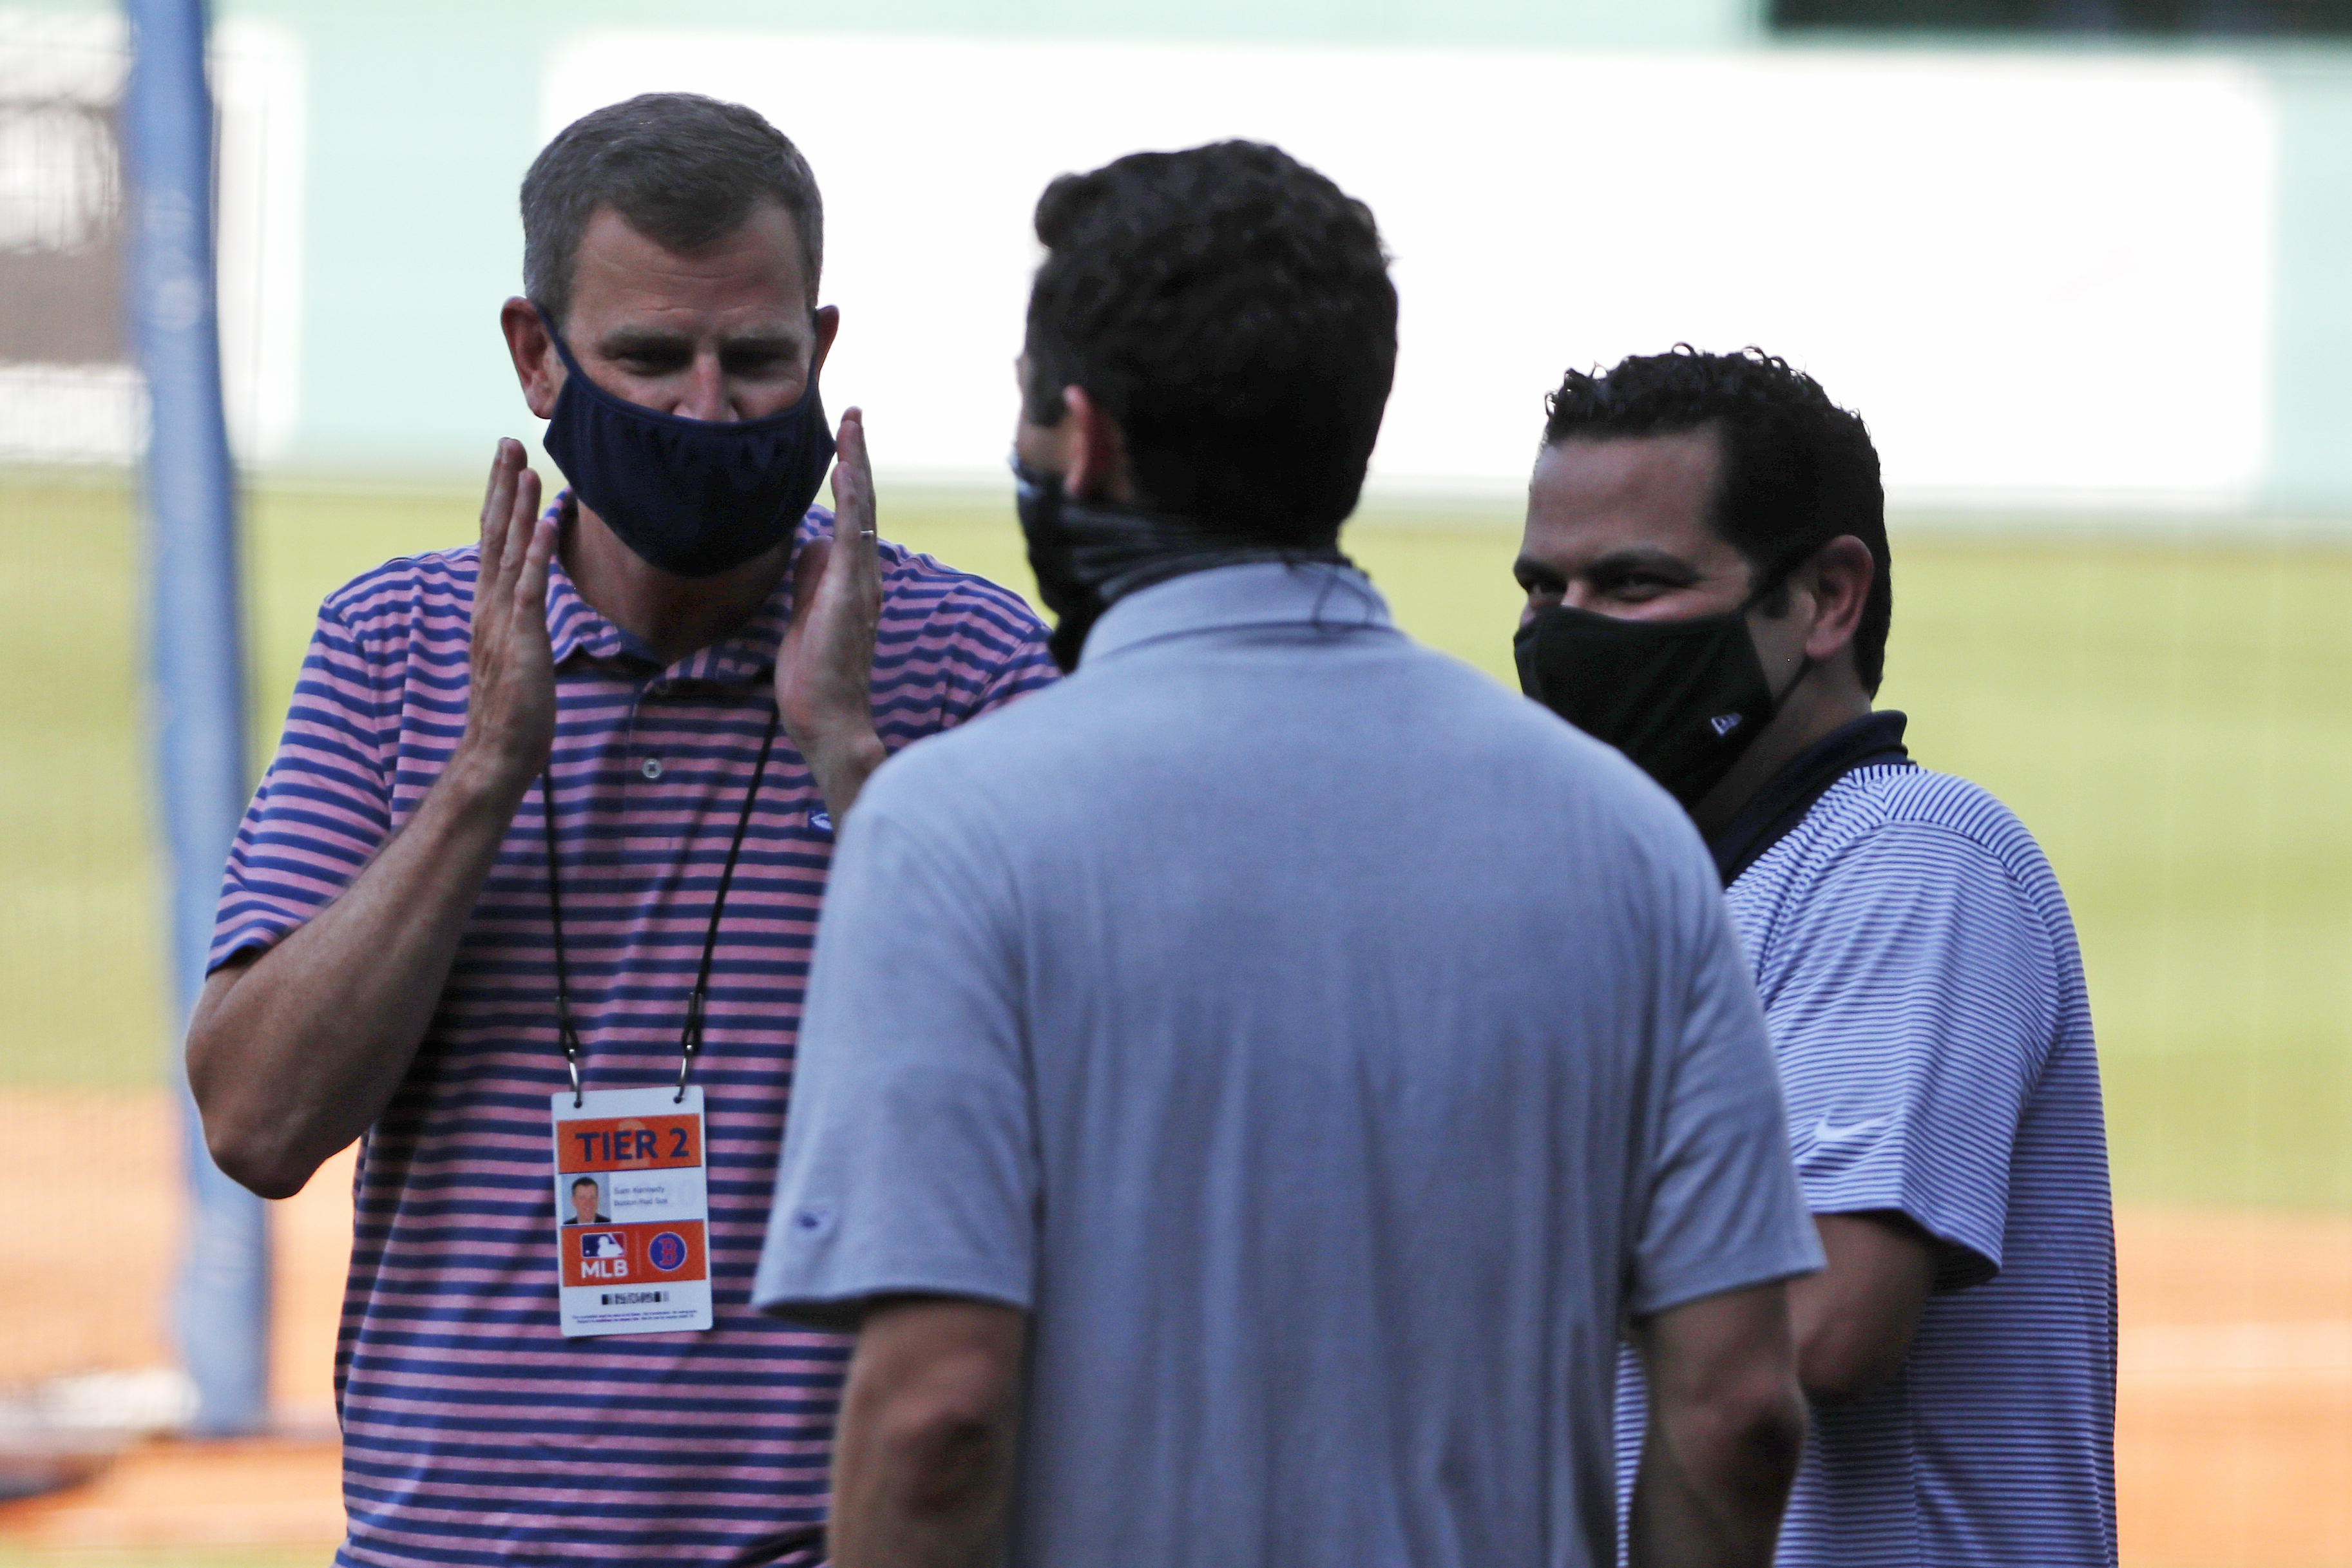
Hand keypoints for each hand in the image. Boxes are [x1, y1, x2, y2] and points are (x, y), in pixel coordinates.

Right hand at [457, 438, 557, 795]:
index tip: (505, 463)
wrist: (498, 752)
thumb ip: (518, 620)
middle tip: (507, 442)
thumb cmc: (512, 708)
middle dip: (501, 487)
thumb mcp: (516, 652)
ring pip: (509, 552)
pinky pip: (531, 588)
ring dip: (518, 507)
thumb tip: (528, 595)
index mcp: (488, 607)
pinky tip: (545, 522)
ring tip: (527, 467)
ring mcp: (503, 621)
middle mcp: (489, 606)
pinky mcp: (523, 639)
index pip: (490, 543)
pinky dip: (537, 552)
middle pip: (493, 534)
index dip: (497, 501)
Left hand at [777, 408, 887, 821]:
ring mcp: (860, 582)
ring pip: (864, 511)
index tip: (843, 439)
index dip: (850, 476)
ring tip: (852, 423)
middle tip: (853, 412)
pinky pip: (854, 534)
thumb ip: (811, 580)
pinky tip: (847, 467)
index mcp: (852, 581)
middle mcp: (864, 575)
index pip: (854, 518)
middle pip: (865, 503)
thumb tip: (811, 546)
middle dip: (858, 456)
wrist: (829, 720)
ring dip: (857, 464)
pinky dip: (854, 497)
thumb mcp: (805, 616)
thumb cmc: (815, 678)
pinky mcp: (850, 592)